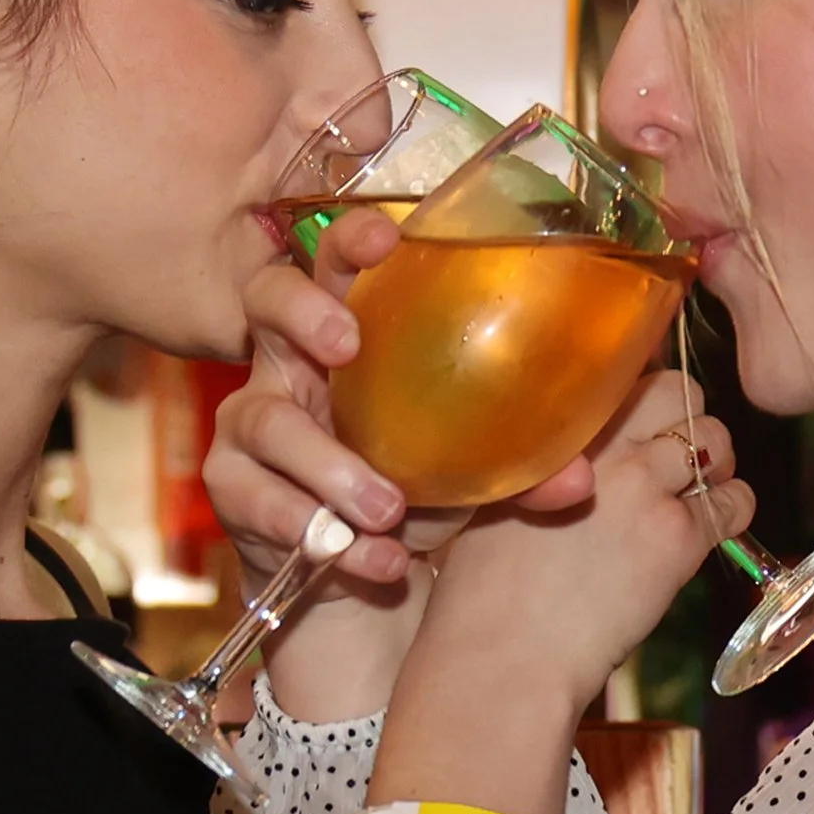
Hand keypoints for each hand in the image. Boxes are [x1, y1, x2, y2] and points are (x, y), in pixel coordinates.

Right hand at [209, 209, 590, 597]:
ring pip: (268, 422)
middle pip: (267, 300)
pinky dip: (323, 534)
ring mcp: (253, 423)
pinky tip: (376, 559)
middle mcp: (290, 363)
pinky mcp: (233, 488)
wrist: (363, 574)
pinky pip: (263, 502)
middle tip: (349, 345)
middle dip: (304, 311)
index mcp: (350, 335)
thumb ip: (524, 469)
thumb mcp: (473, 471)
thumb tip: (580, 480)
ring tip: (387, 509)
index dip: (350, 239)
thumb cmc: (419, 489)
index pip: (338, 261)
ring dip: (330, 466)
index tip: (385, 240)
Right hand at [406, 372, 754, 721]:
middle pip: (678, 390)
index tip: (639, 427)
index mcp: (553, 429)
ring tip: (695, 496)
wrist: (502, 659)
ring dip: (715, 464)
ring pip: (717, 441)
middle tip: (677, 457)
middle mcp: (602, 445)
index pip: (620, 377)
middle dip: (686, 419)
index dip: (637, 402)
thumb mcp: (494, 501)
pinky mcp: (678, 536)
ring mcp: (644, 486)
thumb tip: (577, 459)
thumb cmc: (484, 595)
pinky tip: (710, 531)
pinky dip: (732, 511)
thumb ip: (538, 465)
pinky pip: (735, 502)